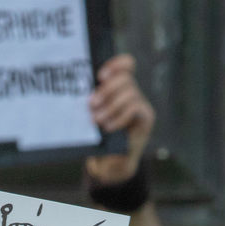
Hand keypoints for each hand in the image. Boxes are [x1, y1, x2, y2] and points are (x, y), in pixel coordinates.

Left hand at [85, 54, 153, 185]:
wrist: (111, 161)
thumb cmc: (98, 136)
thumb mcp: (92, 114)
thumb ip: (92, 100)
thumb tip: (78, 89)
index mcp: (119, 87)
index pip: (127, 64)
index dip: (116, 64)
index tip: (100, 75)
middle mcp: (132, 92)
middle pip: (126, 78)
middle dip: (107, 89)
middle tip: (92, 103)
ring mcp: (141, 104)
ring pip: (130, 93)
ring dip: (111, 106)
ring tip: (97, 119)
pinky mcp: (146, 117)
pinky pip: (135, 108)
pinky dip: (120, 117)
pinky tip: (108, 127)